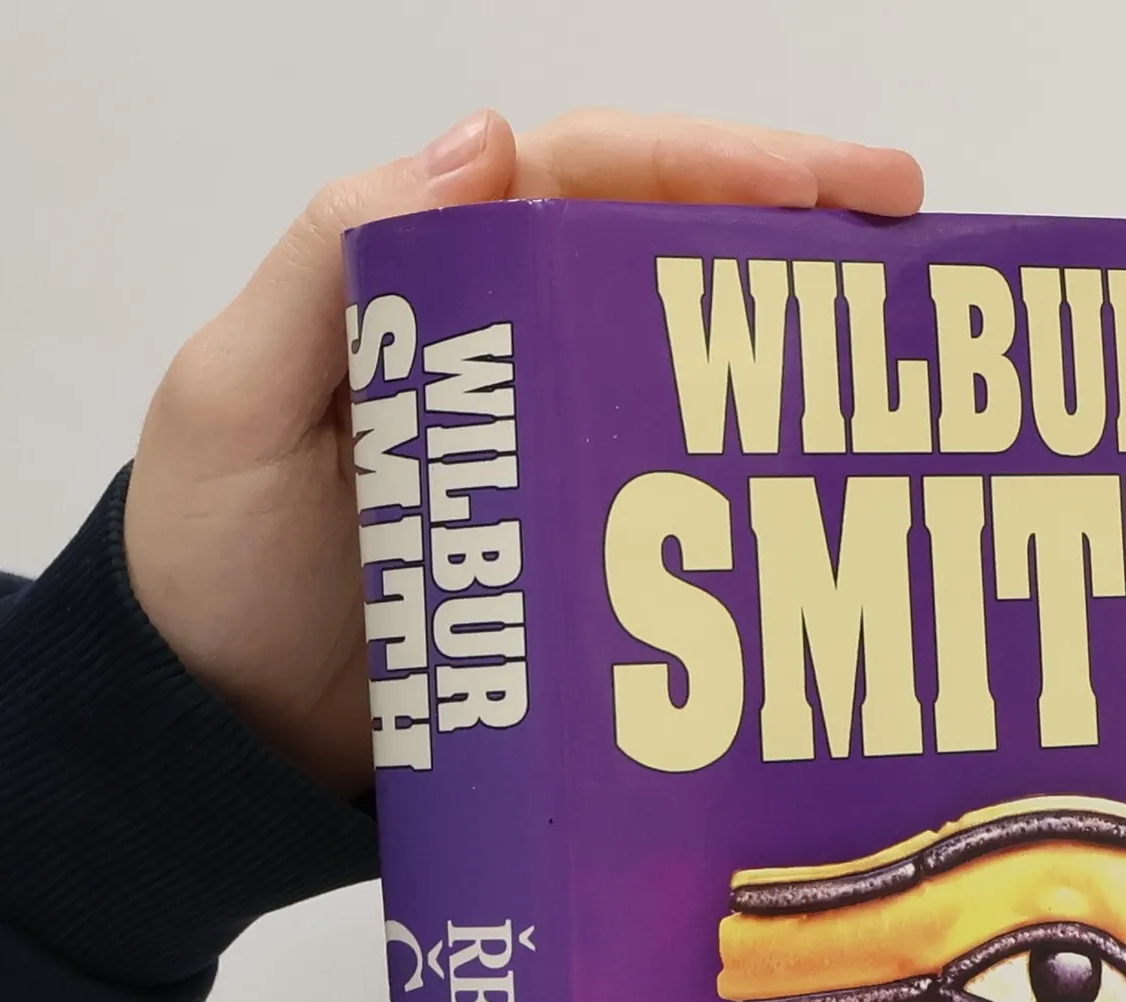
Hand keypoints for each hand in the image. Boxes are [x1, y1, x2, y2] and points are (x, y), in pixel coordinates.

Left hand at [124, 110, 924, 796]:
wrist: (218, 736)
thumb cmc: (208, 562)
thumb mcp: (234, 398)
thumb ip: (334, 263)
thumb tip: (488, 141)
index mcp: (438, 283)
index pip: (597, 180)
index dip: (726, 168)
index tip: (846, 187)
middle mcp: (513, 356)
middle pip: (670, 267)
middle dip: (798, 247)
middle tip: (917, 262)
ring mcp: (555, 462)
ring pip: (690, 382)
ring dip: (794, 368)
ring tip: (897, 377)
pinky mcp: (578, 562)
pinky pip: (677, 509)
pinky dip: (752, 499)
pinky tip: (823, 507)